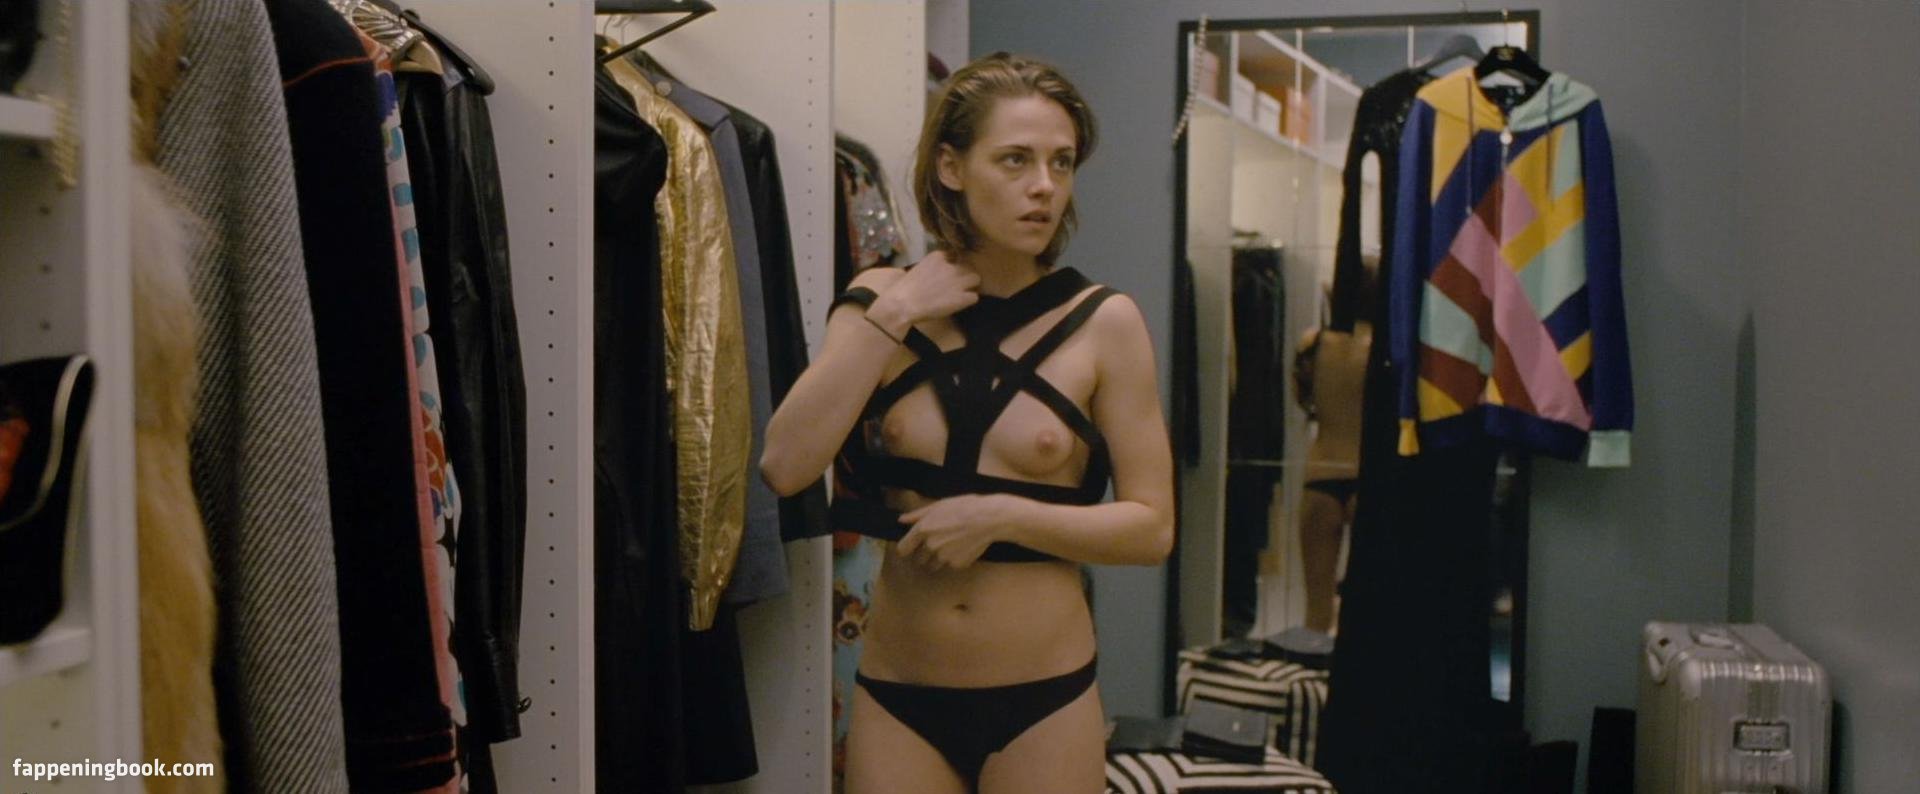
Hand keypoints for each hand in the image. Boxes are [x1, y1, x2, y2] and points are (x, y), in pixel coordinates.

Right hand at [868, 250, 978, 333]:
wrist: (903, 303)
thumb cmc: (904, 288)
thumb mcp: (917, 269)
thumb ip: (930, 267)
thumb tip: (935, 273)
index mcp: (937, 256)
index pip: (952, 256)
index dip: (950, 266)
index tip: (944, 273)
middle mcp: (951, 266)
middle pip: (966, 266)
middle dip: (961, 274)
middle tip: (955, 284)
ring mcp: (958, 281)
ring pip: (975, 278)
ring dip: (970, 285)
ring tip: (962, 293)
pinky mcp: (963, 297)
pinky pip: (974, 297)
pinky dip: (967, 300)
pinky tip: (959, 304)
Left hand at [895, 493, 1010, 570]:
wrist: (988, 519)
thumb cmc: (964, 507)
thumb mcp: (939, 505)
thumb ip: (917, 515)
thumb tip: (901, 520)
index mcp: (923, 530)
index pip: (903, 549)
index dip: (907, 548)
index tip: (911, 547)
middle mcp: (930, 546)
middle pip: (918, 559)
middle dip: (925, 554)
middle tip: (938, 543)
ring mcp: (943, 558)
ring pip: (934, 565)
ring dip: (938, 559)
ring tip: (952, 545)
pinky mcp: (957, 565)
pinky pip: (950, 565)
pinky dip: (954, 560)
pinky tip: (963, 547)